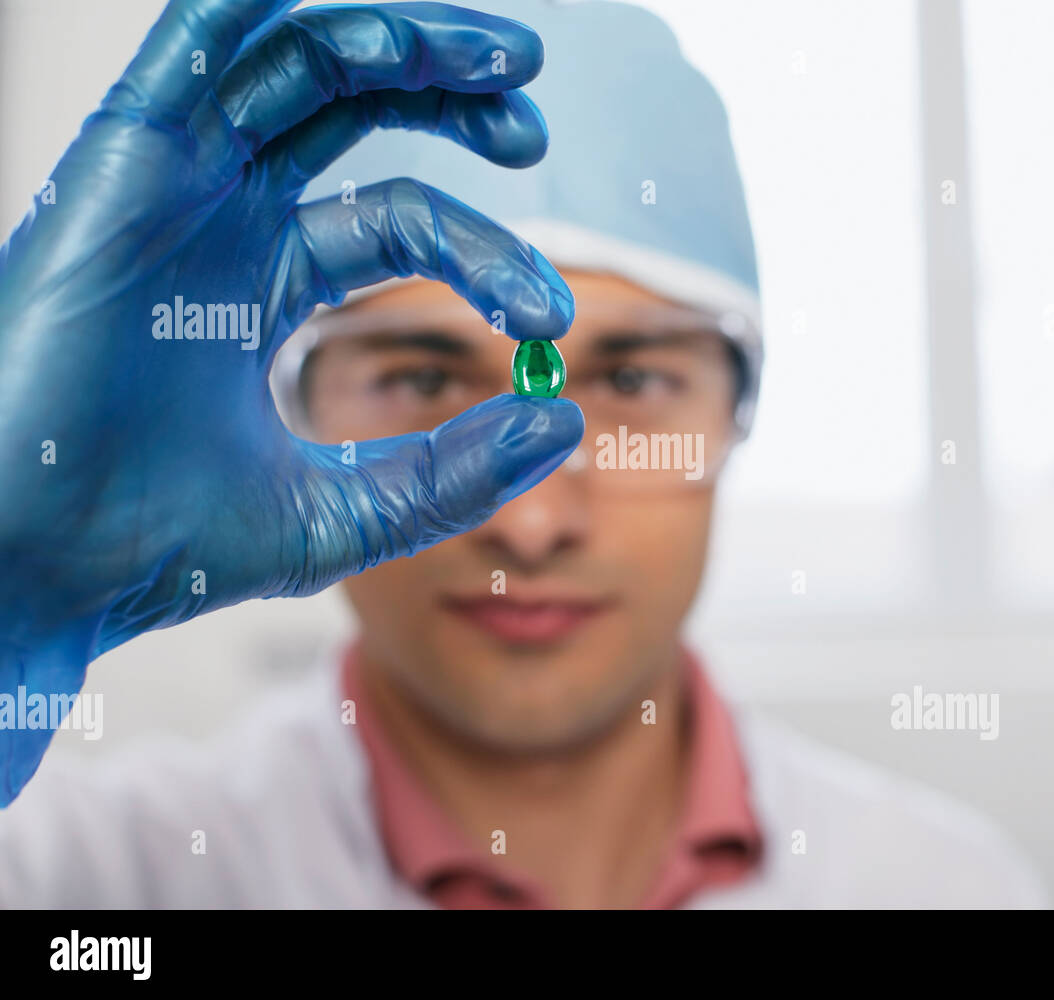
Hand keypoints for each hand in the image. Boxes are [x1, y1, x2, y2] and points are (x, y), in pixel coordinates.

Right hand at [0, 0, 583, 803]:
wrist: (40, 568)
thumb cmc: (165, 548)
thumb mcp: (345, 511)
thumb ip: (451, 473)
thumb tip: (563, 422)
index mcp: (264, 282)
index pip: (398, 220)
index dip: (485, 256)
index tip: (551, 316)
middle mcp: (221, 217)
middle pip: (348, 105)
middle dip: (450, 90)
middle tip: (536, 118)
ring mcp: (173, 186)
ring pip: (292, 61)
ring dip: (399, 41)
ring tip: (511, 63)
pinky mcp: (122, 164)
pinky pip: (195, 47)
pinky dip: (267, 12)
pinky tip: (375, 25)